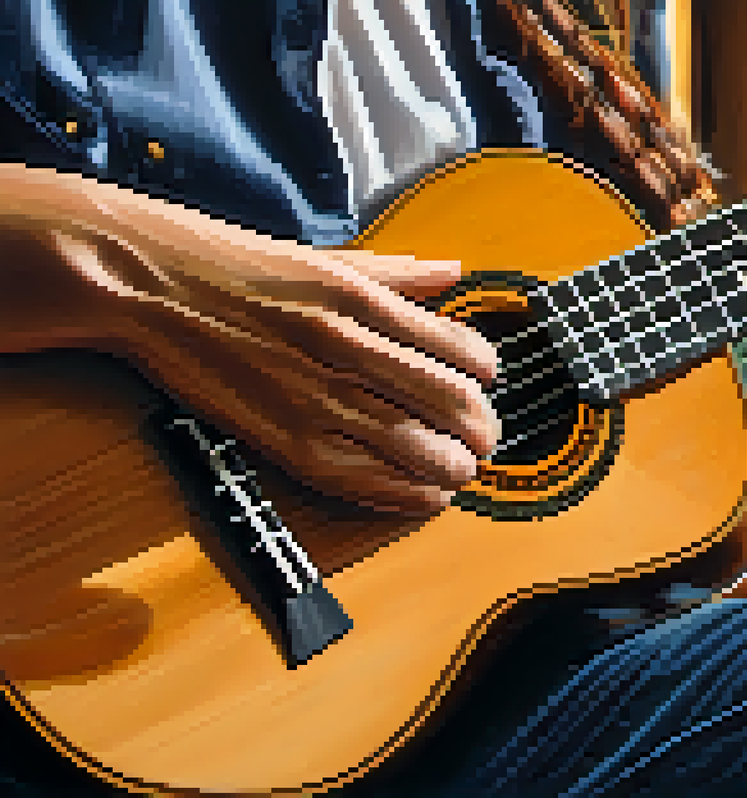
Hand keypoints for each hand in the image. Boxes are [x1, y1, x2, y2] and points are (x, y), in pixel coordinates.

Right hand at [0, 166, 499, 512]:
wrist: (146, 284)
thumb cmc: (230, 266)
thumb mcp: (324, 255)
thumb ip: (397, 272)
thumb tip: (453, 272)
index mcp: (364, 300)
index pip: (463, 348)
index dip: (488, 374)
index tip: (487, 383)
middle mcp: (350, 348)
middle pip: (454, 405)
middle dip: (484, 430)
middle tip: (485, 438)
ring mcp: (318, 398)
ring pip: (421, 448)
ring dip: (456, 467)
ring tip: (462, 469)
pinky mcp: (286, 439)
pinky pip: (366, 480)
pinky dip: (409, 495)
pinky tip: (427, 495)